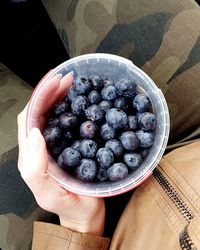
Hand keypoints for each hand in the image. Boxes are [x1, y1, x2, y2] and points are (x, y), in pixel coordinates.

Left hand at [17, 73, 104, 235]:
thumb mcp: (51, 196)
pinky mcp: (69, 147)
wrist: (86, 216)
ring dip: (60, 97)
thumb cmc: (72, 207)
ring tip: (74, 84)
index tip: (55, 83)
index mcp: (33, 156)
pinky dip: (72, 108)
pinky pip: (67, 123)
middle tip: (68, 79)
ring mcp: (56, 146)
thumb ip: (36, 170)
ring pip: (53, 114)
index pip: (29, 119)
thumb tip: (34, 134)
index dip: (39, 98)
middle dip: (51, 92)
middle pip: (40, 112)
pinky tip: (82, 102)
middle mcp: (42, 147)